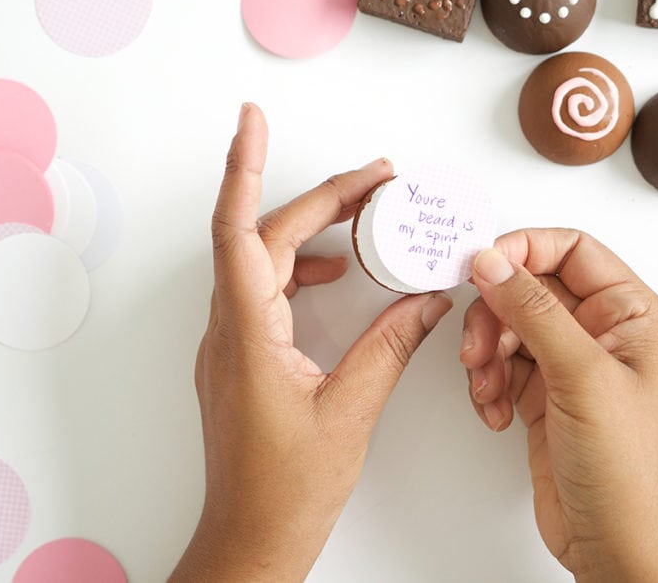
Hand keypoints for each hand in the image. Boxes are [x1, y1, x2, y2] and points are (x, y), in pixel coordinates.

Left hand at [171, 104, 452, 580]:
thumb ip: (391, 345)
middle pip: (266, 235)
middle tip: (375, 176)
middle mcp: (230, 328)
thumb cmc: (286, 490)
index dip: (244, 166)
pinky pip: (268, 291)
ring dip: (313, 230)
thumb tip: (428, 298)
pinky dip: (304, 270)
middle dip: (321, 197)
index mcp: (248, 333)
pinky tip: (339, 273)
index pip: (239, 229)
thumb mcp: (351, 411)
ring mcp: (232, 342)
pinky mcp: (242, 357)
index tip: (251, 119)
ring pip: (264, 260)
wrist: (250, 539)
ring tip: (365, 212)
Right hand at [460, 229, 657, 581]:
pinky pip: (501, 365)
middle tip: (480, 346)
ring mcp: (571, 366)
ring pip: (509, 326)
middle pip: (530, 288)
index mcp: (633, 315)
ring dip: (486, 352)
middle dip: (496, 314)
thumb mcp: (582, 377)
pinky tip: (493, 410)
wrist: (616, 546)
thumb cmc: (629, 472)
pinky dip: (486, 382)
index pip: (572, 250)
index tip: (482, 266)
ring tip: (487, 385)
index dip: (523, 250)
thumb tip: (493, 261)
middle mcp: (603, 334)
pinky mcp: (544, 396)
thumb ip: (534, 311)